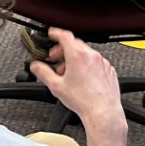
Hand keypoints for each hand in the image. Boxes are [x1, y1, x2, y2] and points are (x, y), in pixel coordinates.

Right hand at [27, 29, 125, 145]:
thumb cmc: (83, 100)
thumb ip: (42, 72)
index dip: (56, 33)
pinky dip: (87, 65)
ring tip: (68, 73)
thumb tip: (35, 66)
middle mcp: (92, 56)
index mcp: (77, 56)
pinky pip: (96, 62)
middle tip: (56, 59)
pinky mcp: (109, 70)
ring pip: (86, 54)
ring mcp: (102, 63)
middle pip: (75, 44)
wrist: (103, 111)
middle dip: (63, 50)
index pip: (65, 36)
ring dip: (75, 59)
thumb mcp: (55, 86)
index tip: (52, 34)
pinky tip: (83, 79)